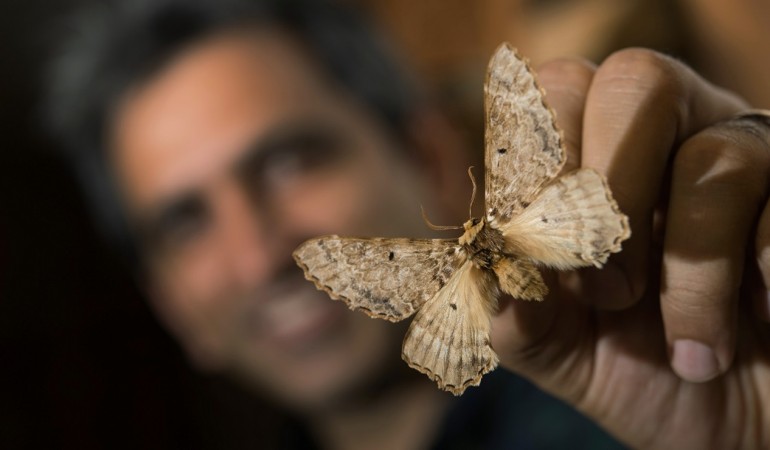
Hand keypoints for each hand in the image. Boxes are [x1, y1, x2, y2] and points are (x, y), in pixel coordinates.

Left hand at [490, 48, 769, 448]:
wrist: (727, 422)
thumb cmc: (636, 369)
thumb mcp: (556, 348)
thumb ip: (514, 312)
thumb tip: (492, 265)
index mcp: (592, 158)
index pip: (555, 92)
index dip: (535, 161)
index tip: (531, 244)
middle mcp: (671, 137)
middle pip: (634, 81)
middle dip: (606, 187)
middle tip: (605, 286)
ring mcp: (748, 158)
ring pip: (714, 156)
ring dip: (686, 263)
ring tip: (685, 347)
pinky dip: (754, 280)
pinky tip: (746, 326)